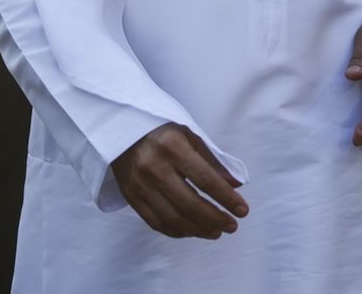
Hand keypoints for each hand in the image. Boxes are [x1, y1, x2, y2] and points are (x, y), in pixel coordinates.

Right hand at [111, 123, 247, 239]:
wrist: (119, 129)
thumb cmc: (161, 129)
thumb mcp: (189, 134)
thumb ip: (213, 160)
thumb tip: (235, 185)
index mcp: (173, 147)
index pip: (206, 180)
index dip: (227, 198)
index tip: (243, 210)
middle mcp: (155, 168)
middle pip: (190, 204)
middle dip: (216, 219)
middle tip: (232, 226)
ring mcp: (140, 185)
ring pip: (174, 218)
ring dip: (199, 229)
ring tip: (216, 232)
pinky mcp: (131, 197)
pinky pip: (156, 222)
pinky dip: (177, 231)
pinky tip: (193, 230)